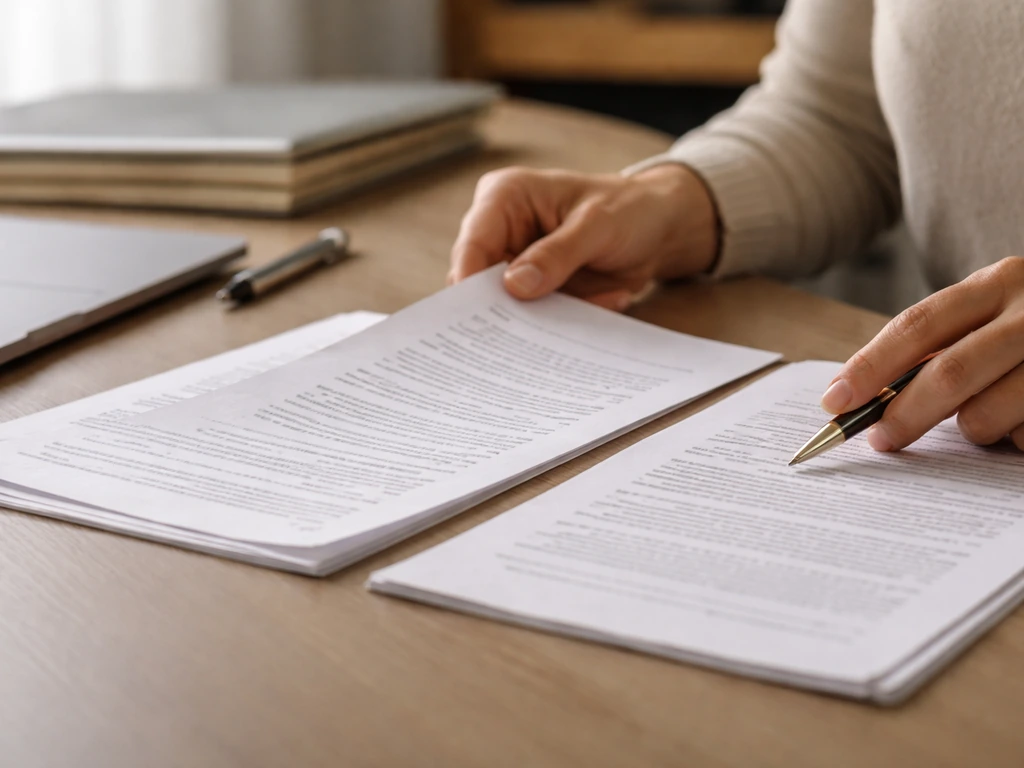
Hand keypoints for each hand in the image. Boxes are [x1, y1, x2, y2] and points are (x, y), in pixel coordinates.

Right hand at [448, 164, 718, 310]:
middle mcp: (502, 232)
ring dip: (542, 320)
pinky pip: (537, 319)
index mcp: (504, 198)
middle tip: (526, 336)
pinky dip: (567, 320)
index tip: (477, 317)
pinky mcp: (536, 292)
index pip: (472, 243)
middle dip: (502, 311)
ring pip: (504, 308)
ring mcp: (517, 265)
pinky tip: (609, 299)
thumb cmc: (629, 208)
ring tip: (584, 310)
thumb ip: (557, 254)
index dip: (469, 282)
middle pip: (478, 282)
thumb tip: (514, 286)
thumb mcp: (598, 225)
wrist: (661, 229)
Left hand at [821, 257, 1023, 450]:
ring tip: (986, 419)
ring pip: (989, 414)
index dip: (869, 366)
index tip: (833, 401)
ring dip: (973, 430)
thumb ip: (937, 347)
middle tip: (879, 440)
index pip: (917, 325)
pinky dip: (1016, 439)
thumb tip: (859, 396)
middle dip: (905, 414)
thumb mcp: (993, 317)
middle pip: (950, 372)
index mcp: (1000, 282)